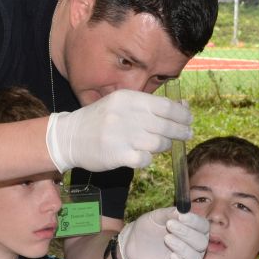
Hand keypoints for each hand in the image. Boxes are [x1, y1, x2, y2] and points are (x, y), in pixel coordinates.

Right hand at [46, 90, 191, 172]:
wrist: (69, 137)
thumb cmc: (101, 120)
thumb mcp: (122, 104)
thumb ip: (150, 105)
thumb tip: (183, 107)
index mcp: (128, 98)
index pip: (165, 106)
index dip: (182, 114)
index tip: (189, 119)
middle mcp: (125, 115)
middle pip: (165, 125)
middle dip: (181, 131)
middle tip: (187, 134)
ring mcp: (121, 135)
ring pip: (158, 143)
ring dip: (165, 145)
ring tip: (164, 144)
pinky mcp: (117, 155)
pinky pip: (145, 159)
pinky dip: (148, 159)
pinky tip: (144, 155)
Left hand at [117, 207, 208, 258]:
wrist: (133, 243)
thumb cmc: (148, 227)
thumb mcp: (157, 217)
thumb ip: (170, 213)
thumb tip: (183, 211)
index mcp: (193, 230)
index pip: (203, 226)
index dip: (195, 221)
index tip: (182, 216)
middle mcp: (194, 246)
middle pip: (202, 242)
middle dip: (187, 233)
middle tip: (170, 225)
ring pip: (196, 258)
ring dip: (183, 248)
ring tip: (166, 238)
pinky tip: (172, 257)